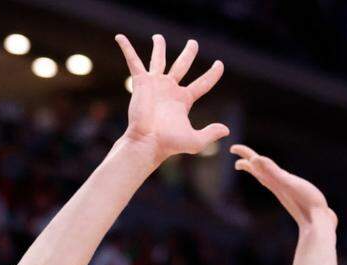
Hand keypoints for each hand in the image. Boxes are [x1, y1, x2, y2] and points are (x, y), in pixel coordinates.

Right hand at [117, 34, 227, 164]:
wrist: (147, 142)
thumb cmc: (168, 144)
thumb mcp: (194, 141)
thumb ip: (210, 134)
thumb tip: (227, 130)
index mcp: (184, 100)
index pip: (202, 84)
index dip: (212, 74)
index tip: (219, 64)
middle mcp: (170, 89)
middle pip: (182, 65)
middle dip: (189, 53)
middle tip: (193, 43)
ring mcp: (155, 84)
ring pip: (158, 59)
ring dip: (158, 47)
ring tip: (157, 37)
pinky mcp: (141, 82)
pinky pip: (133, 61)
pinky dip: (126, 48)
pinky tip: (119, 37)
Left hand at [230, 146, 336, 230]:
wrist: (318, 227)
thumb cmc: (305, 204)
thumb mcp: (289, 183)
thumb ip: (273, 171)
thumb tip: (255, 159)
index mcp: (275, 181)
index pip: (257, 165)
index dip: (246, 155)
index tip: (233, 148)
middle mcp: (278, 186)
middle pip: (260, 170)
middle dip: (249, 160)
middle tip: (235, 150)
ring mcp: (287, 192)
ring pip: (269, 178)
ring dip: (261, 169)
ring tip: (254, 164)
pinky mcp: (297, 197)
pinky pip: (282, 185)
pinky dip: (277, 179)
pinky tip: (279, 181)